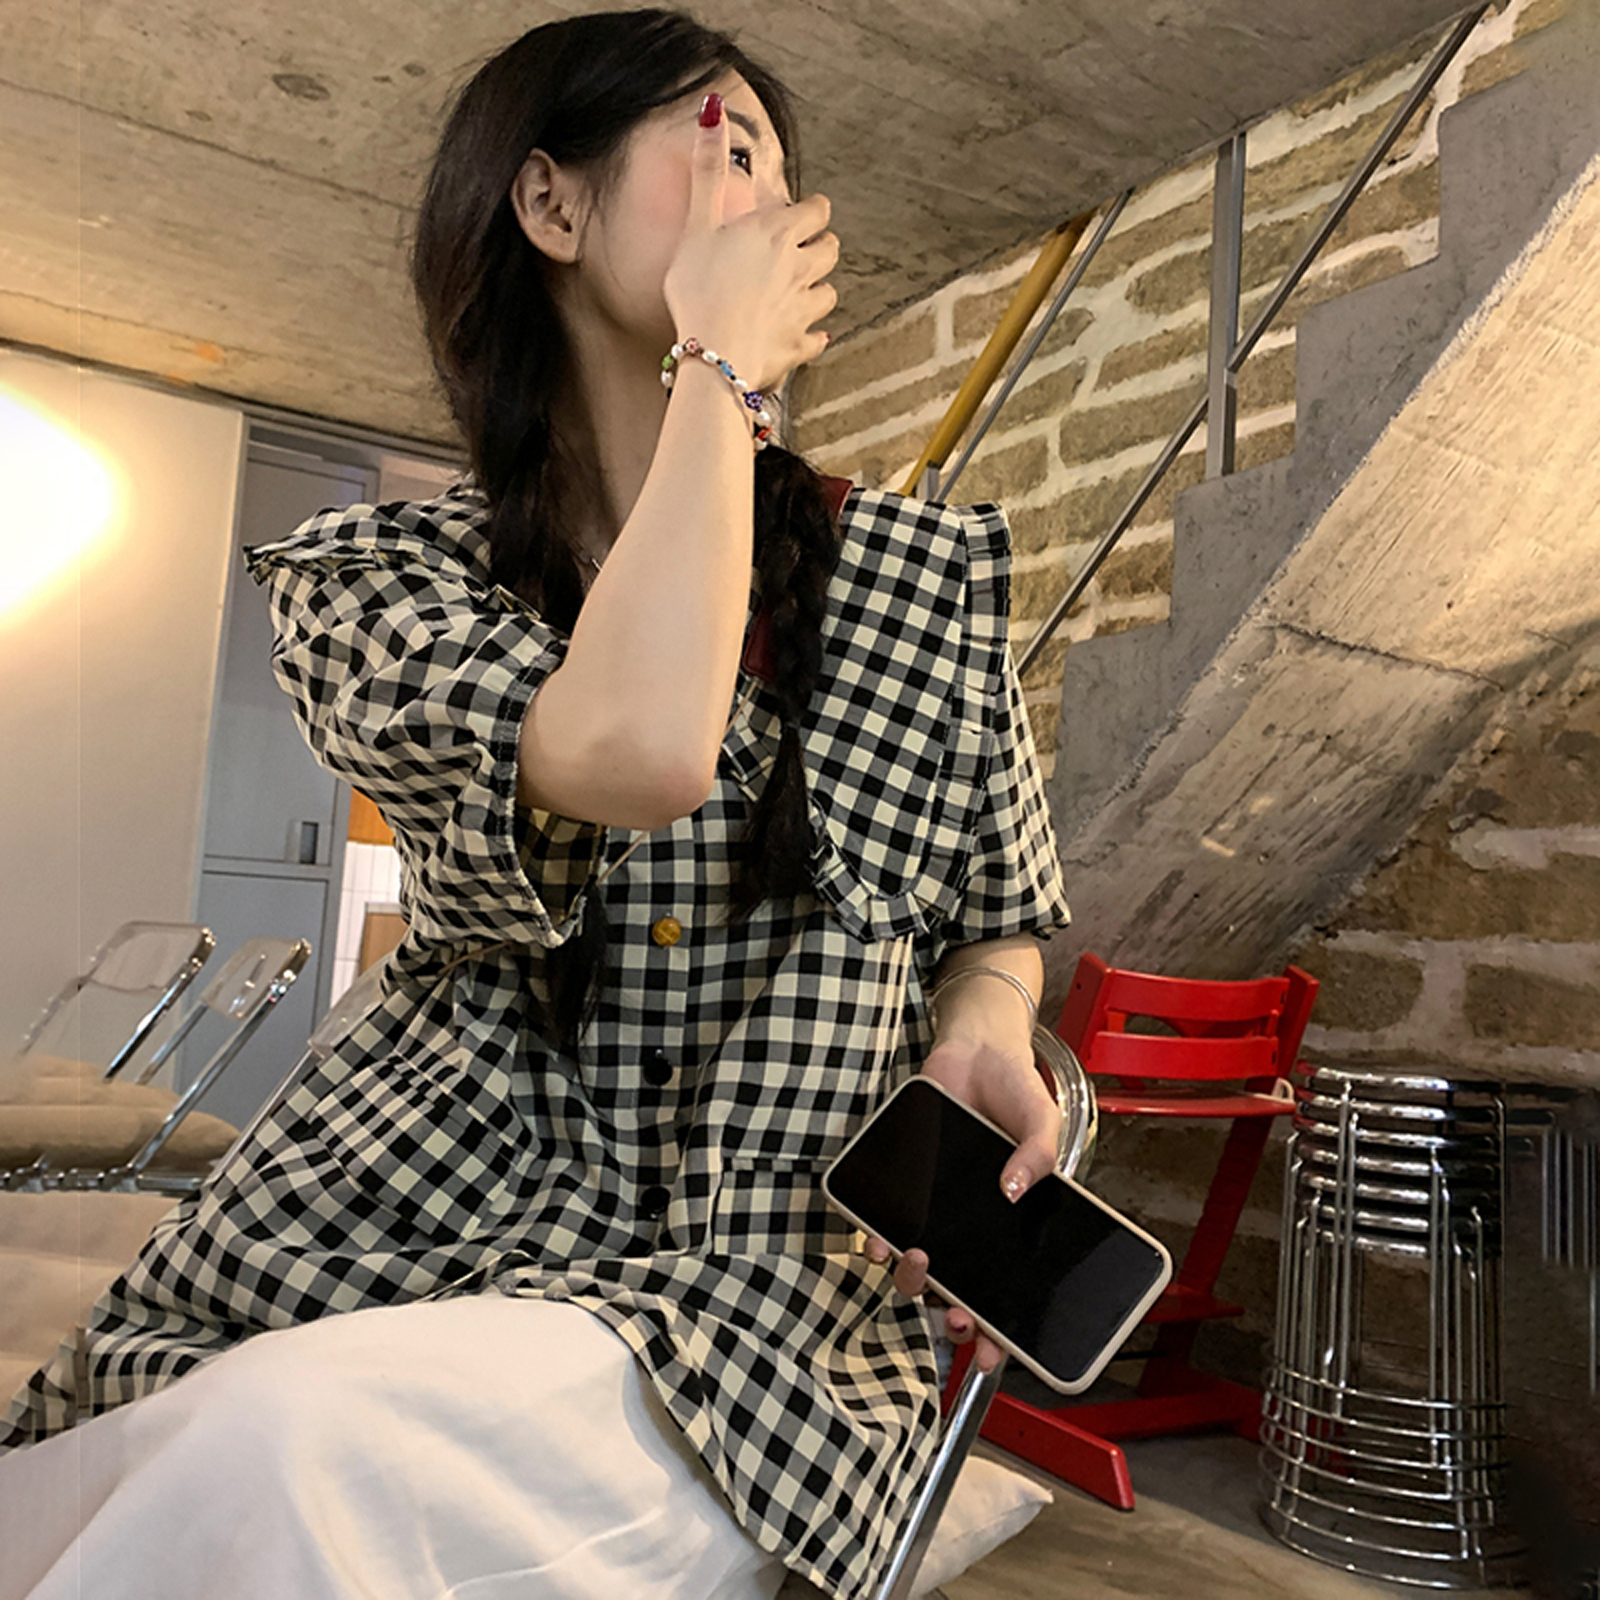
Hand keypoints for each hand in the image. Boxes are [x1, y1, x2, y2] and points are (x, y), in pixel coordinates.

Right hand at [662, 102, 837, 391]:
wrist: (712, 356)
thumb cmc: (699, 290)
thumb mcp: (697, 224)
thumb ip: (707, 171)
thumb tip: (712, 111)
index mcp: (777, 234)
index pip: (815, 210)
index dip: (813, 209)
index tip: (806, 211)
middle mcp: (799, 268)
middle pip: (830, 249)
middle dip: (822, 244)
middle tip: (807, 247)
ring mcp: (802, 310)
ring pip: (830, 292)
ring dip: (820, 287)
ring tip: (802, 289)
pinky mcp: (798, 346)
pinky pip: (818, 339)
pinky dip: (814, 335)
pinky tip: (808, 334)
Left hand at [867, 1032, 1059, 1374]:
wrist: (975, 1050)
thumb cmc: (1014, 1091)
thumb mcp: (1042, 1123)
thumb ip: (1037, 1156)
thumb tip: (1013, 1190)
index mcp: (1008, 1225)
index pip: (1003, 1292)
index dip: (1000, 1332)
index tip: (998, 1356)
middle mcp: (967, 1226)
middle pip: (955, 1291)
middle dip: (955, 1318)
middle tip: (960, 1319)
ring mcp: (932, 1209)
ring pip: (915, 1267)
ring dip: (913, 1280)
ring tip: (920, 1264)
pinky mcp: (901, 1185)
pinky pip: (882, 1223)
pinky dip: (875, 1238)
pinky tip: (877, 1240)